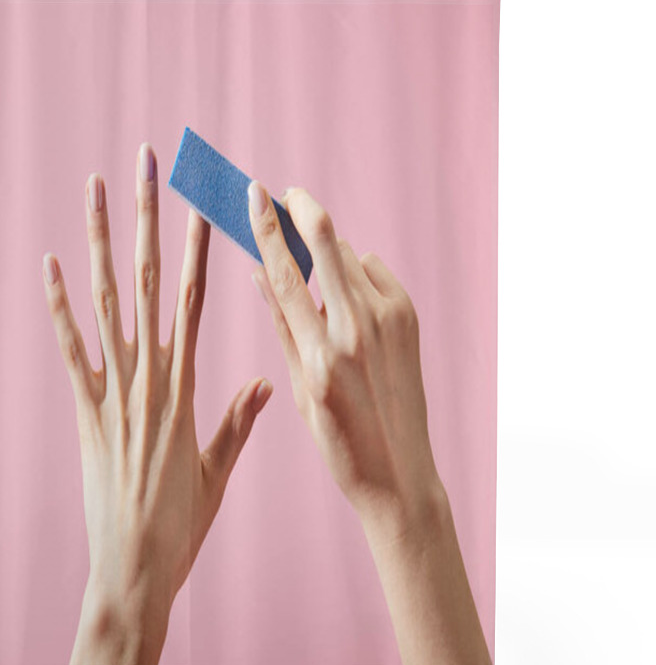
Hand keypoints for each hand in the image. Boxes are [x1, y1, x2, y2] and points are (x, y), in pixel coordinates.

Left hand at [42, 144, 272, 664]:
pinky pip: (70, 350)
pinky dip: (58, 305)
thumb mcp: (218, 470)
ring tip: (96, 189)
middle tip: (145, 164)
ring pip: (106, 303)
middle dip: (147, 218)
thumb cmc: (181, 523)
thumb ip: (238, 421)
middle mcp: (150, 380)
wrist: (136, 567)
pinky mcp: (84, 413)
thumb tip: (265, 380)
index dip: (196, 249)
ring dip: (100, 242)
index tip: (200, 203)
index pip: (194, 302)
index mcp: (187, 390)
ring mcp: (113, 393)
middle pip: (147, 283)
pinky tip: (51, 262)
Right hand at [247, 182, 436, 530]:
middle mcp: (356, 330)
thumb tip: (259, 271)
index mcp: (317, 354)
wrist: (398, 472)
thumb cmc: (339, 439)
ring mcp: (389, 321)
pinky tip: (351, 301)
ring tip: (317, 274)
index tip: (255, 192)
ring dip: (328, 251)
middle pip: (327, 240)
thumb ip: (281, 324)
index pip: (285, 274)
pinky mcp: (409, 318)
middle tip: (288, 195)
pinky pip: (375, 273)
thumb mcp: (298, 387)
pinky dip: (357, 275)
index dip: (266, 227)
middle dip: (303, 209)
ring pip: (350, 254)